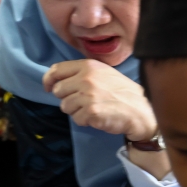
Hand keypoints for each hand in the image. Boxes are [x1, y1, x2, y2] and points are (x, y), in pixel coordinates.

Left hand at [42, 60, 156, 140]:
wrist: (139, 109)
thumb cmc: (121, 91)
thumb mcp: (102, 73)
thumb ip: (82, 73)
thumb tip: (57, 80)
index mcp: (88, 66)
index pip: (57, 70)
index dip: (48, 79)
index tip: (48, 87)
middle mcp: (86, 78)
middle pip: (58, 90)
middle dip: (67, 98)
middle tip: (83, 101)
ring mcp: (88, 95)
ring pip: (65, 106)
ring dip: (76, 111)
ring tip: (93, 108)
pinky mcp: (90, 111)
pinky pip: (76, 119)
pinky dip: (85, 121)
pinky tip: (97, 116)